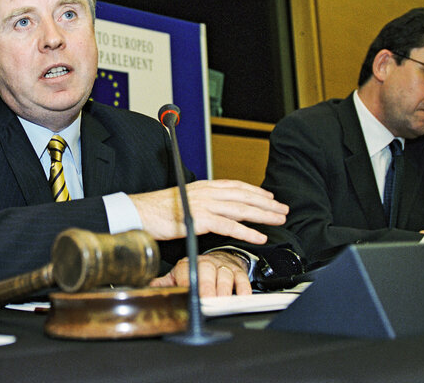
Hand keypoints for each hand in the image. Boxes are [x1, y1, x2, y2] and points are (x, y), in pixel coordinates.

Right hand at [130, 179, 287, 244]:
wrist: (140, 213)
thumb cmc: (157, 210)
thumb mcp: (184, 201)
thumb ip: (201, 203)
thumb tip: (215, 211)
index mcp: (202, 187)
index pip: (235, 186)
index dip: (254, 191)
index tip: (269, 197)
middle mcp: (206, 192)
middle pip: (243, 196)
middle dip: (266, 203)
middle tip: (282, 209)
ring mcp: (204, 205)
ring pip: (241, 209)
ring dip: (263, 215)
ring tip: (278, 220)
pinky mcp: (200, 219)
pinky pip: (229, 226)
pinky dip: (247, 231)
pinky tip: (259, 237)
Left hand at [149, 251, 251, 296]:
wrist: (219, 257)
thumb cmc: (197, 269)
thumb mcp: (178, 274)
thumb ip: (165, 283)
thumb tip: (147, 289)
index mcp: (188, 264)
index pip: (186, 271)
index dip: (188, 282)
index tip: (189, 293)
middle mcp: (206, 263)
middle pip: (207, 272)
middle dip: (207, 287)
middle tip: (207, 300)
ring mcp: (223, 267)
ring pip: (224, 276)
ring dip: (224, 290)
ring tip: (222, 302)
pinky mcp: (238, 271)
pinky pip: (242, 279)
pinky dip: (243, 289)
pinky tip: (242, 297)